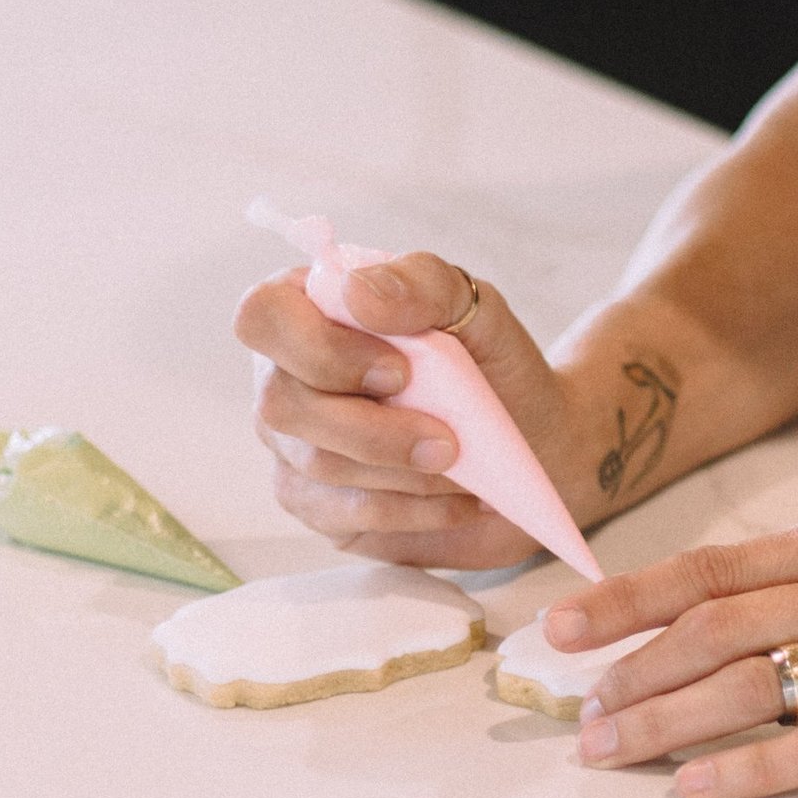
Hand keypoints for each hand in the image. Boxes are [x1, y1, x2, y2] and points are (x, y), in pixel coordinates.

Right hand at [233, 252, 580, 568]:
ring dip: (403, 470)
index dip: (319, 348)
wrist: (535, 445)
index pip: (262, 316)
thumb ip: (419, 282)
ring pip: (316, 465)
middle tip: (448, 438)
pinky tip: (456, 499)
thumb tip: (355, 291)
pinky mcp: (318, 504)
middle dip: (372, 428)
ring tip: (463, 462)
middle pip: (280, 405)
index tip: (400, 370)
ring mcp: (293, 445)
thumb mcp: (473, 306)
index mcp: (310, 309)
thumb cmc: (493, 365)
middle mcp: (285, 375)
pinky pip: (343, 514)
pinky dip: (411, 509)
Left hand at [550, 505, 797, 797]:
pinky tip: (700, 790)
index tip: (563, 626)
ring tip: (612, 753)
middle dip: (629, 671)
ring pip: (752, 686)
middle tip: (575, 715)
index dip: (629, 598)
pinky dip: (753, 770)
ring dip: (668, 723)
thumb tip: (774, 591)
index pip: (715, 568)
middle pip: (713, 628)